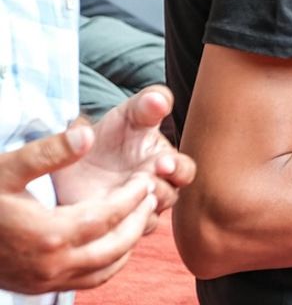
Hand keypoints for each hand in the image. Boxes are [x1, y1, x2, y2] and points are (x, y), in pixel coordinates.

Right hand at [0, 126, 156, 293]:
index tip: (146, 178)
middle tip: (151, 192)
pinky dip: (112, 261)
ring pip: (108, 266)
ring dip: (130, 240)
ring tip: (140, 212)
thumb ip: (49, 152)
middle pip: (117, 244)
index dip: (133, 196)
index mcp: (49, 233)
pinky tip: (117, 239)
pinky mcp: (40, 287)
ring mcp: (47, 280)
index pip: (110, 215)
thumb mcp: (8, 168)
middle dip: (140, 217)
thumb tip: (87, 133)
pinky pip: (92, 280)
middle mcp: (53, 264)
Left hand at [51, 86, 195, 233]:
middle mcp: (156, 188)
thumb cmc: (106, 137)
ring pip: (151, 216)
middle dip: (161, 190)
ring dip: (141, 207)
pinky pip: (125, 233)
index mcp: (163, 162)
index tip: (161, 162)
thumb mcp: (125, 116)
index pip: (184, 170)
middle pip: (171, 196)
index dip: (177, 169)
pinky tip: (106, 215)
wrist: (68, 166)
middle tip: (145, 180)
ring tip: (122, 197)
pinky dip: (119, 225)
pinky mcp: (116, 226)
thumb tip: (158, 99)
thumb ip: (145, 106)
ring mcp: (137, 208)